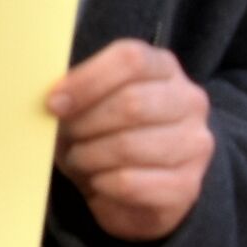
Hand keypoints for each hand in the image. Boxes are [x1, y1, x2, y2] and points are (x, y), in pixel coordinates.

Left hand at [48, 39, 212, 242]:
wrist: (134, 187)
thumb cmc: (102, 132)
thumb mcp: (88, 102)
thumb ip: (74, 89)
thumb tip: (51, 97)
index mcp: (162, 67)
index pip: (130, 59)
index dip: (86, 81)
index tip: (53, 103)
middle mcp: (189, 101)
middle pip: (131, 103)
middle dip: (84, 122)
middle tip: (65, 135)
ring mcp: (195, 144)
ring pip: (129, 146)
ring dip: (89, 156)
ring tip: (78, 159)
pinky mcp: (188, 185)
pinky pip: (130, 183)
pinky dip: (102, 184)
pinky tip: (98, 181)